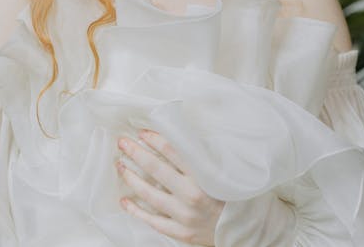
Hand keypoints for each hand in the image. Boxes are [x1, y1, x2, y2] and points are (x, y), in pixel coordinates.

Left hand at [116, 129, 224, 245]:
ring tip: (120, 166)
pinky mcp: (181, 232)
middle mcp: (193, 195)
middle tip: (122, 142)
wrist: (243, 228)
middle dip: (136, 153)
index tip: (142, 132)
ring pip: (150, 195)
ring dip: (132, 178)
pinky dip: (137, 210)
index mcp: (204, 176)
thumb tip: (177, 136)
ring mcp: (185, 215)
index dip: (155, 140)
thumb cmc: (231, 196)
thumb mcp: (220, 172)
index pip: (174, 152)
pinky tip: (125, 200)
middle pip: (157, 169)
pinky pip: (153, 220)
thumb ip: (200, 157)